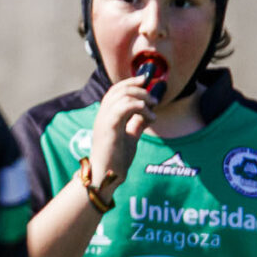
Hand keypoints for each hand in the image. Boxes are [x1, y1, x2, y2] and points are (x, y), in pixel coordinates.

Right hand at [85, 74, 156, 203]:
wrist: (105, 177)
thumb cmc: (115, 160)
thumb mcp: (130, 138)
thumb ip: (136, 125)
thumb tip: (148, 114)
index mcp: (107, 116)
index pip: (116, 91)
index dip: (130, 82)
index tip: (146, 79)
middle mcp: (102, 115)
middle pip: (118, 90)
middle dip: (139, 89)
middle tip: (154, 99)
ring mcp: (103, 121)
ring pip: (121, 96)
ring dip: (140, 98)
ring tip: (152, 109)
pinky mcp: (108, 129)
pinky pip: (122, 108)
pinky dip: (137, 107)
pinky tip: (149, 116)